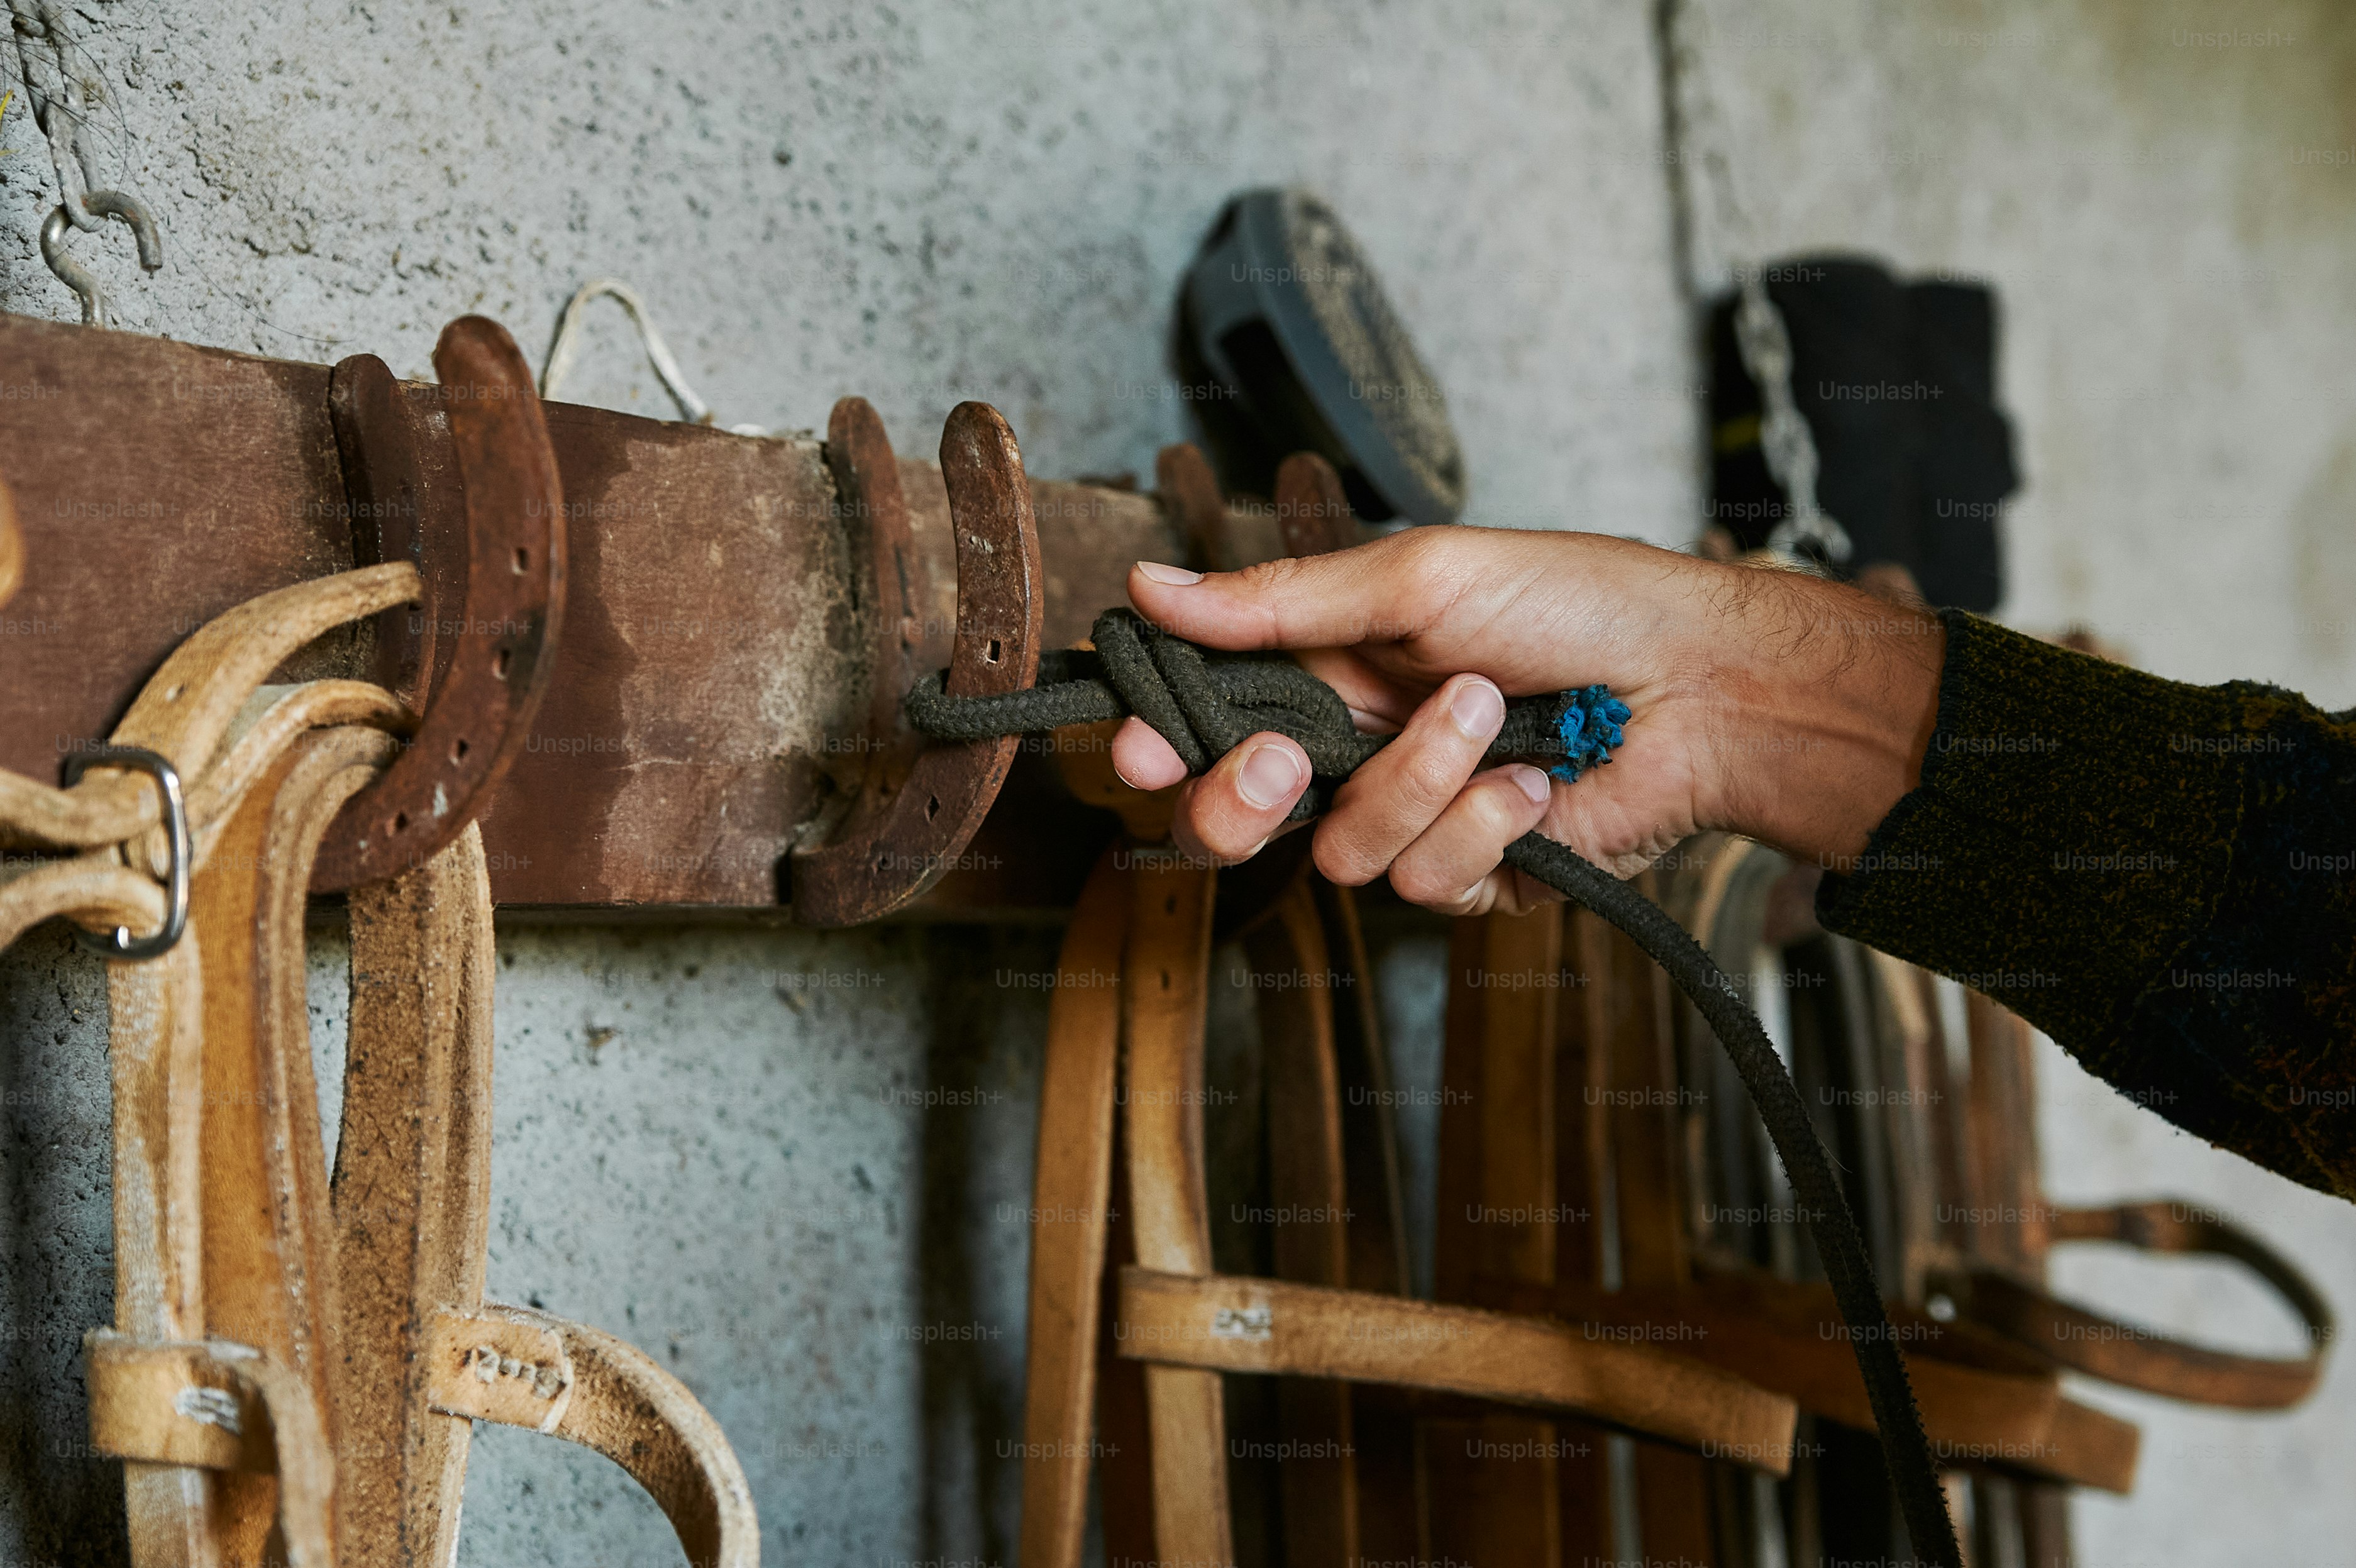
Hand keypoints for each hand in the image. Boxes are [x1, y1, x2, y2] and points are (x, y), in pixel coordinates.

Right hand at [1109, 527, 1944, 915]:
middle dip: (1242, 798)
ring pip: (1343, 851)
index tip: (1139, 745)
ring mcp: (1412, 820)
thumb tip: (1154, 587)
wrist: (1704, 682)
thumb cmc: (1576, 603)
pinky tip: (1538, 784)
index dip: (1159, 740)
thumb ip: (1280, 601)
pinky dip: (1486, 824)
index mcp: (1325, 668)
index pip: (1206, 718)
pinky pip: (1427, 883)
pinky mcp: (1473, 878)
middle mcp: (1354, 752)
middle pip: (1234, 819)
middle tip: (1288, 759)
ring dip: (1421, 778)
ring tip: (1493, 717)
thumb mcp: (1419, 577)